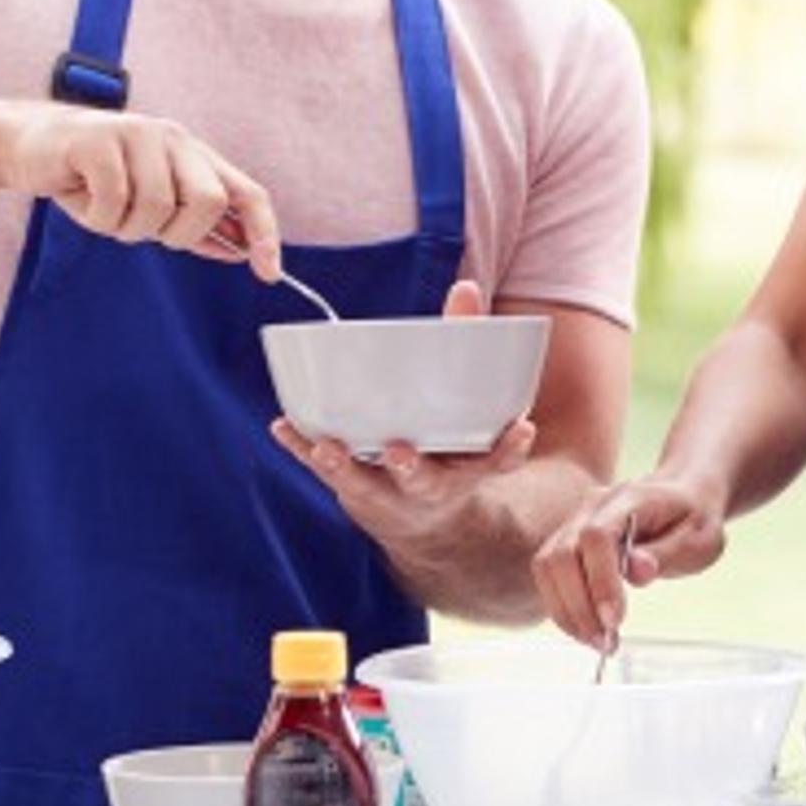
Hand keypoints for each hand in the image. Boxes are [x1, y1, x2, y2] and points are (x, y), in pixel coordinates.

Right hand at [0, 102, 284, 281]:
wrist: (25, 145)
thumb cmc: (91, 178)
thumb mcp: (147, 202)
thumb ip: (193, 224)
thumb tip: (240, 251)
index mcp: (193, 155)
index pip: (247, 192)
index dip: (265, 233)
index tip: (269, 273)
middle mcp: (172, 139)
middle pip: (208, 201)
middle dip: (178, 233)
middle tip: (144, 230)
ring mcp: (136, 134)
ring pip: (157, 206)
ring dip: (128, 227)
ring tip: (106, 210)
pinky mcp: (98, 139)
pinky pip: (114, 200)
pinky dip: (99, 219)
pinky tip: (84, 200)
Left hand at [273, 279, 538, 544]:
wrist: (421, 516)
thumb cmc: (446, 444)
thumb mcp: (466, 408)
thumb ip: (466, 348)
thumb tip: (465, 288)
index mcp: (470, 465)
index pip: (499, 461)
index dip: (512, 449)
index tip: (522, 430)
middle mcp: (433, 486)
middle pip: (425, 482)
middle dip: (411, 468)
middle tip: (399, 452)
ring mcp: (389, 493)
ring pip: (367, 485)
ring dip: (345, 467)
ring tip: (327, 448)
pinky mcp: (352, 489)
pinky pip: (325, 471)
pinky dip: (303, 449)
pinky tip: (283, 426)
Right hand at [533, 463, 727, 648]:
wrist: (684, 497)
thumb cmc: (694, 520)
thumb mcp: (699, 539)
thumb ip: (667, 553)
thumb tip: (637, 572)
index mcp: (629, 498)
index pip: (597, 536)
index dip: (600, 580)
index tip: (615, 620)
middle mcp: (593, 506)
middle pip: (562, 554)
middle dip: (578, 606)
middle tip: (604, 642)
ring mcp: (575, 521)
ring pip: (547, 566)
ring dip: (565, 611)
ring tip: (595, 640)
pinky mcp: (568, 541)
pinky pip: (550, 575)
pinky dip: (563, 606)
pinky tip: (586, 628)